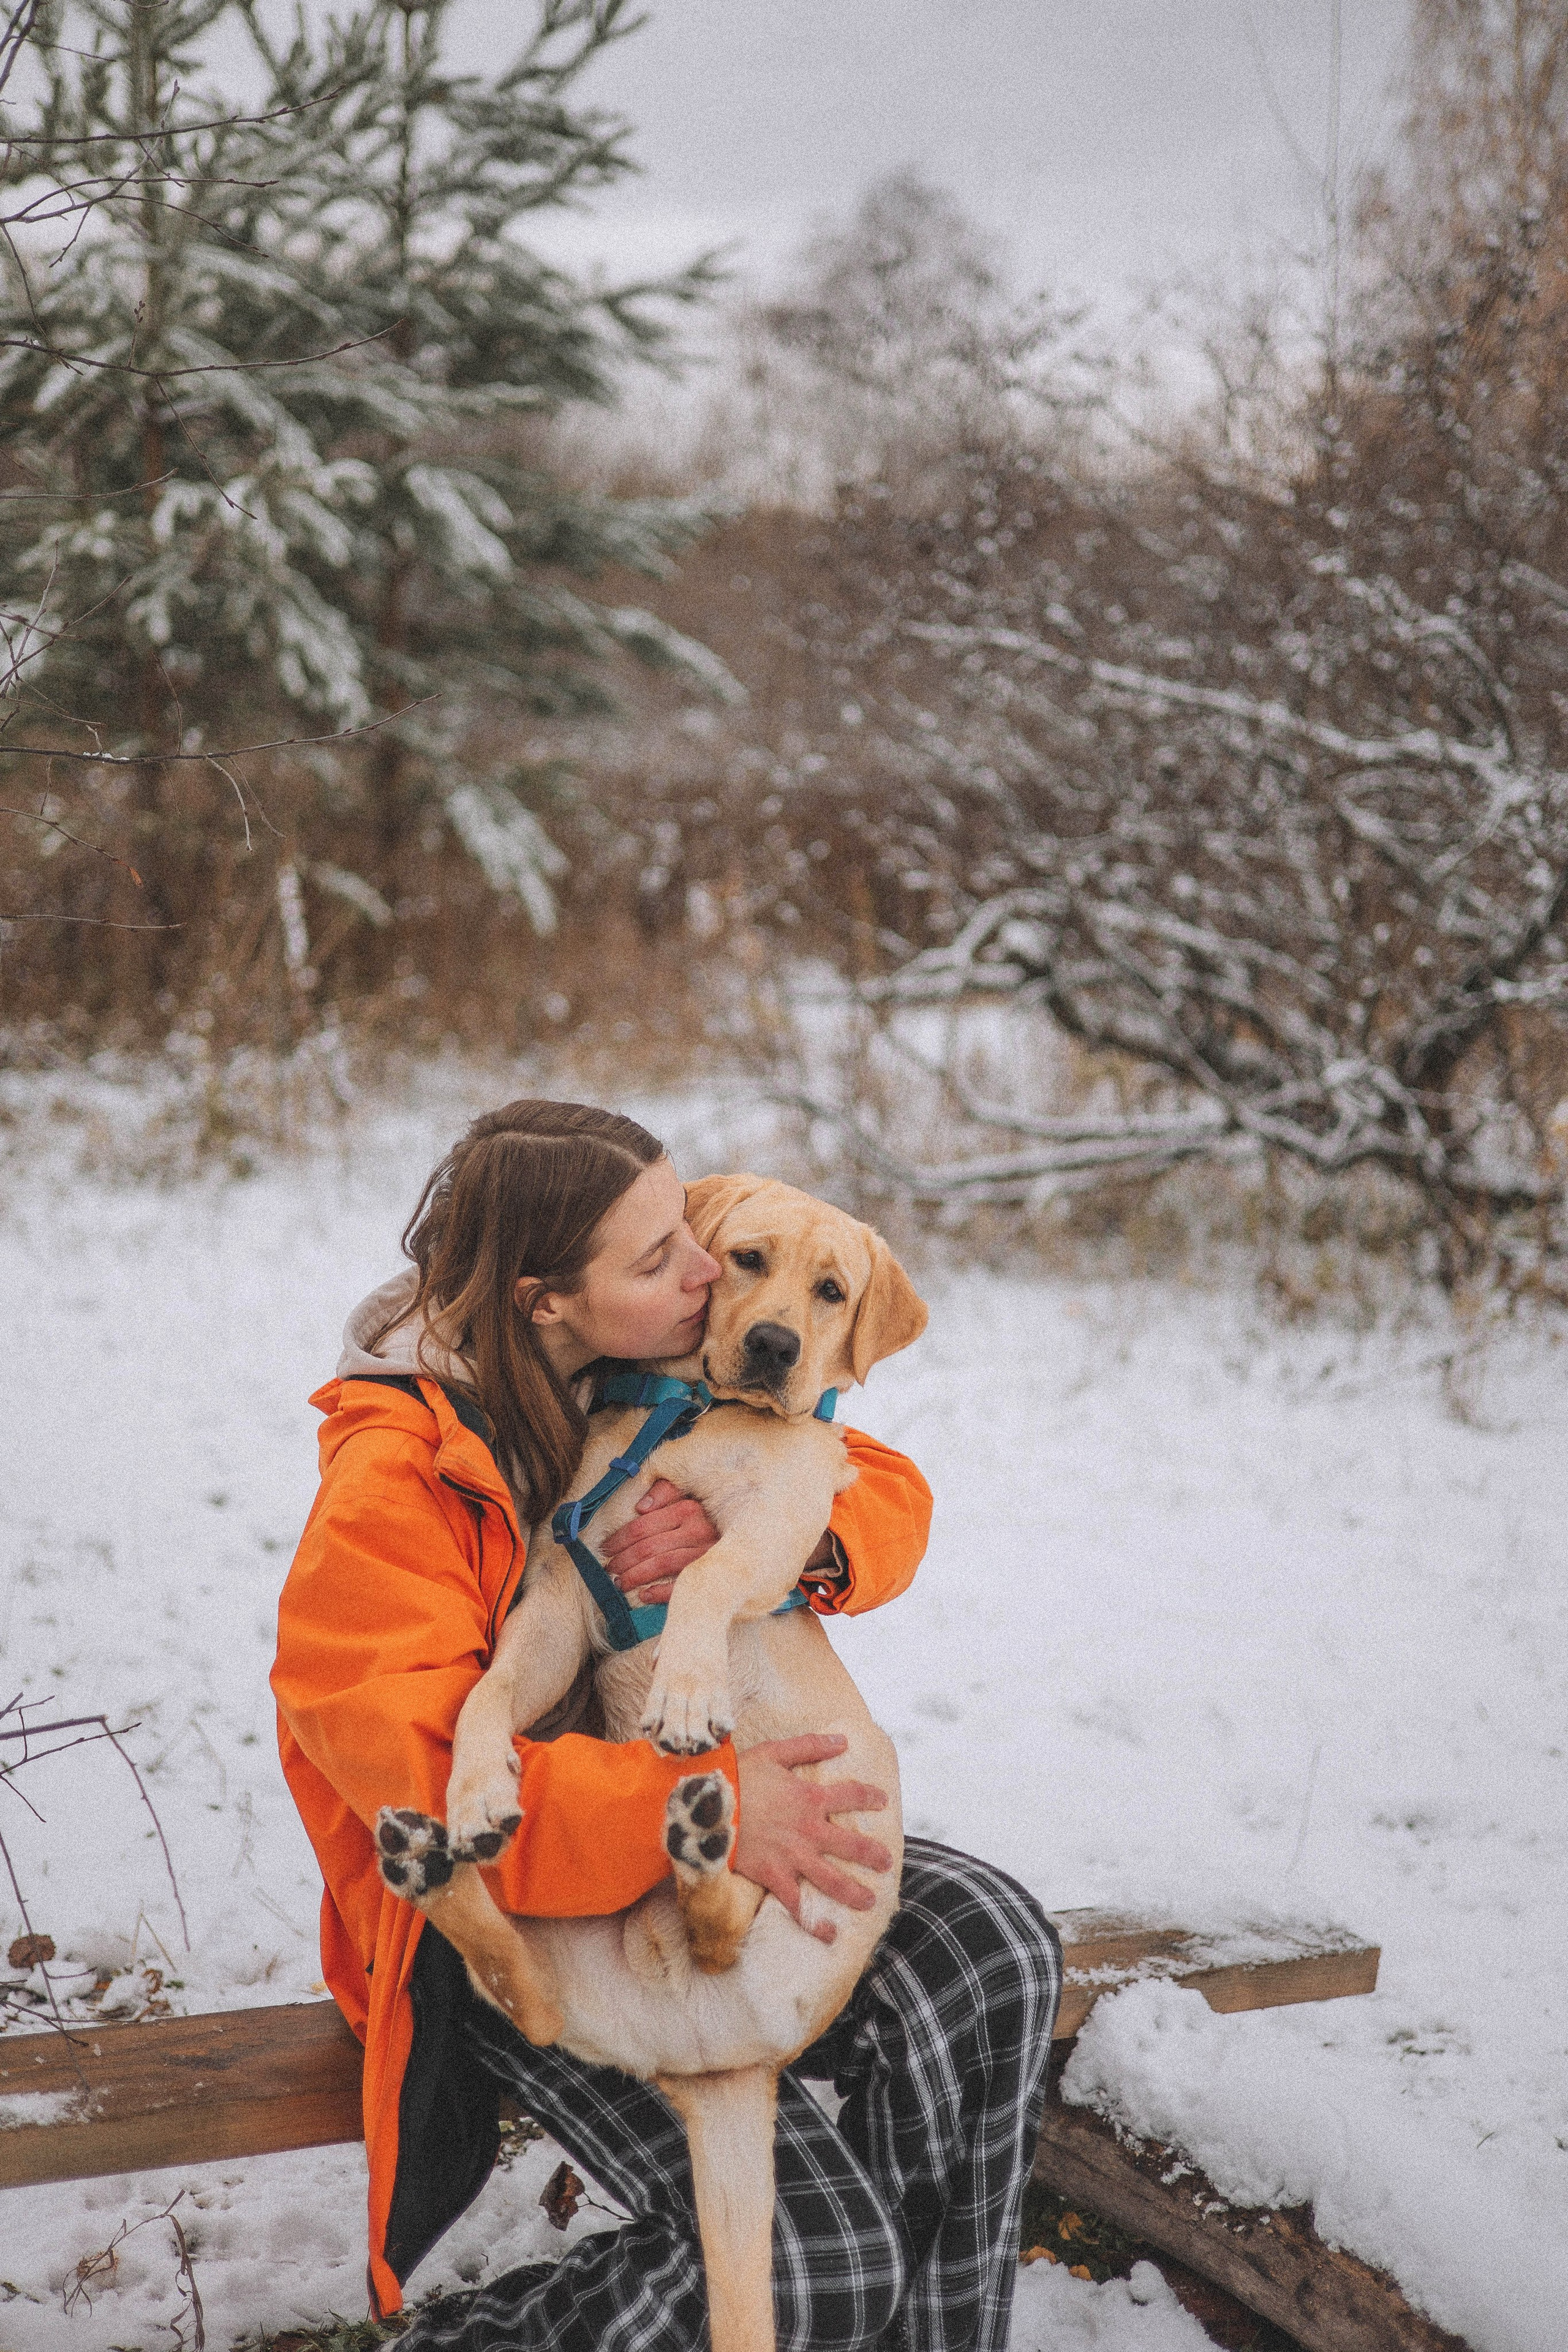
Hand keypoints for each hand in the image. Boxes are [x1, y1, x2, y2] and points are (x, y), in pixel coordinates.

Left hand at [600, 1479, 717, 1606]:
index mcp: (688, 1509)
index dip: (619, 1539)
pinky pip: (683, 1585)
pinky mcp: (715, 1573)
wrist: (755, 1534)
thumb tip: (641, 1507)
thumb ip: (667, 1491)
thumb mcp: (694, 1492)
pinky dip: (661, 1592)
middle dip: (623, 1560)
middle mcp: (697, 1530)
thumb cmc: (716, 1513)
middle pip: (648, 1547)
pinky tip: (644, 1595)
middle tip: (609, 1569)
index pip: (642, 1526)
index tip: (606, 1548)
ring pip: (661, 1565)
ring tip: (619, 1583)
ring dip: (635, 1575)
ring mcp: (706, 1553)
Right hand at [733, 1733, 891, 1942]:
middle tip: (887, 1862)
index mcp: (810, 1797)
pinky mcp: (774, 1876)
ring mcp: (793, 1856)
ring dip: (854, 1892)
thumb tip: (843, 1740)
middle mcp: (808, 1830)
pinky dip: (814, 1922)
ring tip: (870, 1902)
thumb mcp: (774, 1752)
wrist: (706, 1804)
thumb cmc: (737, 1775)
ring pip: (832, 1880)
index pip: (851, 1796)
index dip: (869, 1797)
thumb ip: (810, 1746)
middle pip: (850, 1845)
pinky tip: (829, 1934)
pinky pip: (798, 1905)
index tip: (883, 1801)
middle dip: (871, 1854)